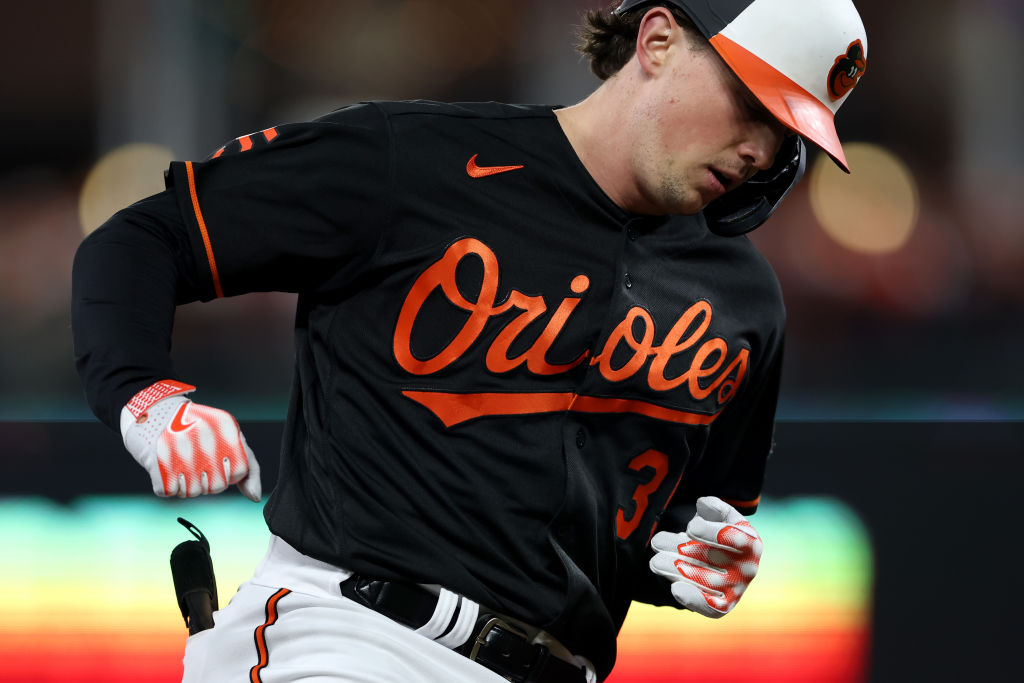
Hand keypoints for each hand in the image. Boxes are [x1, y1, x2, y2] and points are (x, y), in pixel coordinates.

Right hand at [120, 380, 260, 500]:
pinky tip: (165, 466)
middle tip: (195, 462)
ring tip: (179, 462)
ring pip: (192, 492)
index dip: (228, 472)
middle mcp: (203, 434)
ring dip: (186, 484)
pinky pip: (167, 491)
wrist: (151, 410)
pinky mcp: (154, 460)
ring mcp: (178, 448)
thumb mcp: (228, 439)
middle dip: (207, 481)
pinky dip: (166, 485)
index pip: (239, 471)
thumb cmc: (197, 430)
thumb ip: (249, 468)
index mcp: (224, 426)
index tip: (217, 459)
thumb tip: (254, 497)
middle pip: (217, 486)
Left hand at [649, 496, 761, 617]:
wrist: (717, 559)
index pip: (734, 538)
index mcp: (751, 542)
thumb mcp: (717, 515)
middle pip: (715, 561)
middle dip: (683, 551)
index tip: (690, 527)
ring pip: (708, 582)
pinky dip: (694, 599)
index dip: (711, 532)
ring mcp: (737, 589)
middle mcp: (748, 568)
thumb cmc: (715, 533)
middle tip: (657, 543)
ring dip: (677, 571)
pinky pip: (712, 607)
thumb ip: (713, 507)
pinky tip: (675, 588)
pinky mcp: (724, 605)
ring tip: (655, 561)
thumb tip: (703, 504)